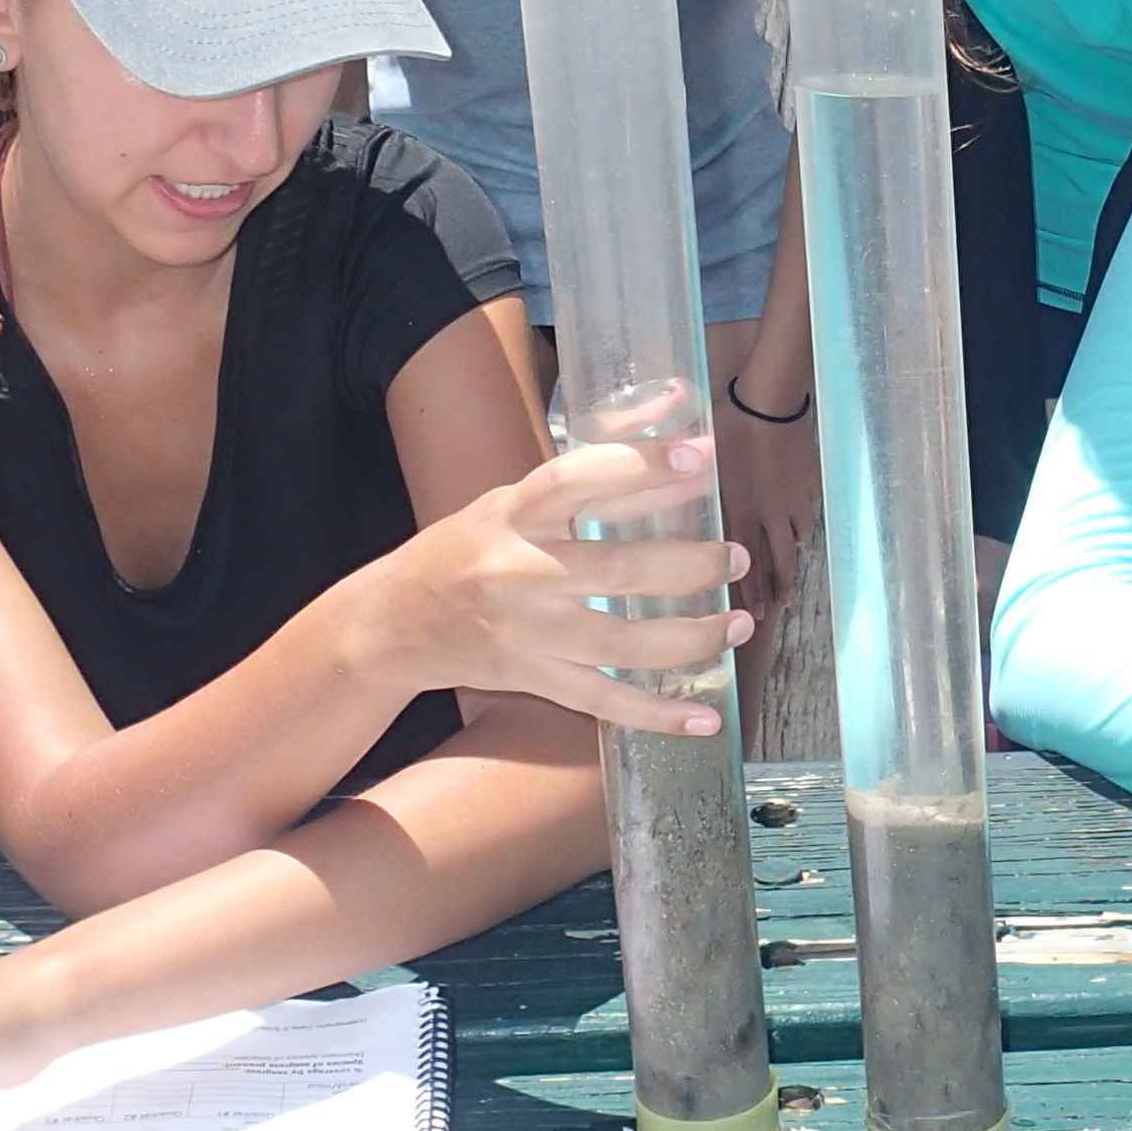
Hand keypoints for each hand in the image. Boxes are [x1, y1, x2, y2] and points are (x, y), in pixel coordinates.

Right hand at [368, 438, 752, 731]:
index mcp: (512, 514)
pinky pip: (604, 703)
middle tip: (736, 557)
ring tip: (738, 624)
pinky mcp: (530, 680)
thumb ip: (596, 470)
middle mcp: (518, 573)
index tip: (698, 455)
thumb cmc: (466, 549)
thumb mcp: (513, 500)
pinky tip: (704, 719)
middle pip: (617, 572)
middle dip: (689, 566)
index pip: (575, 479)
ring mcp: (525, 634)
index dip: (638, 465)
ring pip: (622, 645)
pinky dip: (657, 714)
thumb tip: (674, 411)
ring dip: (691, 639)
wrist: (393, 623)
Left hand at [714, 383, 822, 618]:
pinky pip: (806, 513)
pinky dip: (801, 526)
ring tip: (788, 578)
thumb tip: (671, 490)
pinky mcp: (809, 484)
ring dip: (790, 560)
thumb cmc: (728, 424)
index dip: (751, 592)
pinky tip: (799, 529)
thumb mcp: (702, 458)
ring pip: (795, 539)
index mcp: (740, 511)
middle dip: (776, 588)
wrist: (770, 401)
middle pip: (779, 560)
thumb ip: (692, 484)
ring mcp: (793, 500)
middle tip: (776, 610)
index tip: (755, 616)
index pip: (747, 563)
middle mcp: (769, 514)